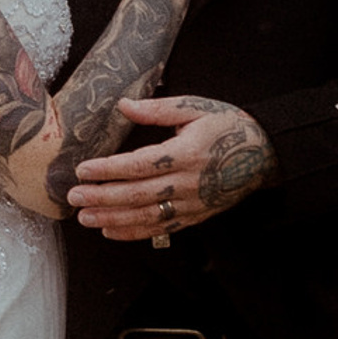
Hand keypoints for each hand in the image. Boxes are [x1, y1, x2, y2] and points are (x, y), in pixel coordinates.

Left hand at [70, 96, 278, 240]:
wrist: (263, 153)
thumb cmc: (227, 126)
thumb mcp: (195, 107)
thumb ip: (158, 110)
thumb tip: (123, 105)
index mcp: (186, 153)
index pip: (140, 165)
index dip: (110, 169)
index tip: (84, 170)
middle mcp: (188, 183)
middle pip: (138, 195)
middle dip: (103, 197)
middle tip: (74, 197)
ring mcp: (192, 204)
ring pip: (146, 216)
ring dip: (112, 219)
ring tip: (84, 217)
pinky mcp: (195, 217)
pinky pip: (160, 229)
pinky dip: (133, 233)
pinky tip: (110, 230)